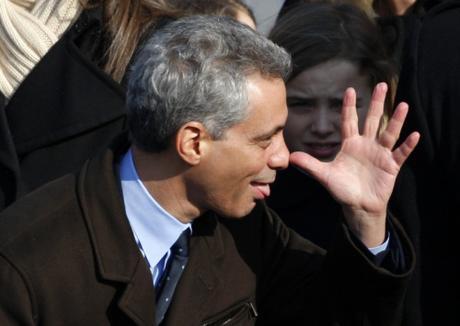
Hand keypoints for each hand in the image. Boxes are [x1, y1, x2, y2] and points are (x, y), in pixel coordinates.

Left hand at [289, 83, 418, 246]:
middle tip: (381, 85)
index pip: (349, 121)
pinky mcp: (391, 166)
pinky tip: (414, 135)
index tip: (350, 89)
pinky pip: (400, 153)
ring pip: (389, 133)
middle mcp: (366, 145)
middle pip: (372, 120)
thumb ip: (310, 165)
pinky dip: (407, 145)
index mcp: (350, 145)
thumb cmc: (342, 189)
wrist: (358, 206)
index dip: (349, 107)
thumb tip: (290, 158)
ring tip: (403, 105)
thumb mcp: (325, 175)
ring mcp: (380, 154)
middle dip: (376, 103)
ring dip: (396, 120)